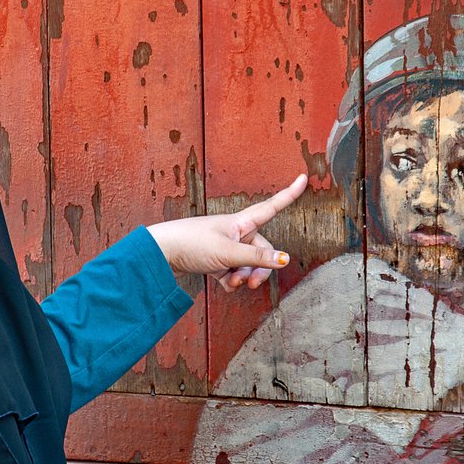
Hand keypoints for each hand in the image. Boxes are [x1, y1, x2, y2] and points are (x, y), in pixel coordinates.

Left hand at [145, 174, 307, 291]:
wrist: (160, 253)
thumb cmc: (191, 243)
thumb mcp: (228, 252)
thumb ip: (257, 257)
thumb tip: (284, 259)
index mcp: (241, 222)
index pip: (271, 206)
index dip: (289, 193)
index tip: (303, 178)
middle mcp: (235, 232)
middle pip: (262, 249)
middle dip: (259, 268)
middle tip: (251, 283)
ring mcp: (225, 246)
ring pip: (247, 264)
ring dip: (243, 276)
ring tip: (232, 282)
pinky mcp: (214, 260)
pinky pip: (233, 273)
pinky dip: (231, 281)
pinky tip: (224, 285)